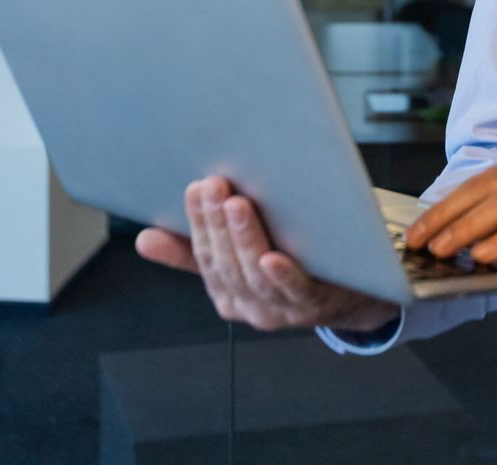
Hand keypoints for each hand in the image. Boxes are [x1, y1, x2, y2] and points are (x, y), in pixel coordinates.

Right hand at [135, 177, 400, 334]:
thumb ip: (193, 251)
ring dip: (244, 239)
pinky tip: (273, 256)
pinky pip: (296, 291)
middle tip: (214, 187)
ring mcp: (282, 309)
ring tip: (237, 204)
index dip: (197, 224)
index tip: (196, 188)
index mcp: (227, 293)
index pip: (203, 257)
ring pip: (255, 276)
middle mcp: (250, 306)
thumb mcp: (240, 258)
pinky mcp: (316, 305)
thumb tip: (144, 240)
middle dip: (216, 224)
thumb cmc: (290, 265)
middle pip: (227, 264)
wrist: (353, 295)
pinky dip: (282, 275)